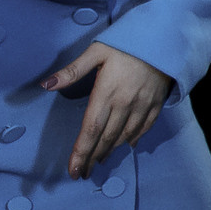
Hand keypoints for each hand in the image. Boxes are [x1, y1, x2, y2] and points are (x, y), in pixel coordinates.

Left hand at [42, 42, 170, 177]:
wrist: (164, 36)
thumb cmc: (127, 42)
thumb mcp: (96, 51)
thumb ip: (72, 71)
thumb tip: (46, 84)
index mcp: (107, 93)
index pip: (90, 130)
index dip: (80, 153)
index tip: (73, 170)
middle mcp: (125, 104)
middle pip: (106, 138)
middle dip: (92, 158)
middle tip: (83, 172)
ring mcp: (143, 104)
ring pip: (125, 136)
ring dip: (111, 150)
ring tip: (100, 160)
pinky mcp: (156, 102)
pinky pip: (145, 126)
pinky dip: (134, 138)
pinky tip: (126, 145)